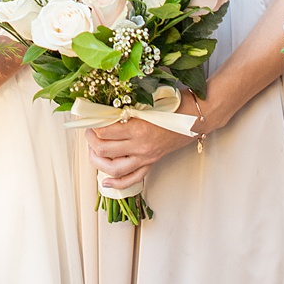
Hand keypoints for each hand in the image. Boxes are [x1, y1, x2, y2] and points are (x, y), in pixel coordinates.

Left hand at [84, 91, 200, 191]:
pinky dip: (116, 183)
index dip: (92, 125)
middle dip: (91, 141)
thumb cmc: (174, 105)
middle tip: (88, 132)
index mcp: (139, 127)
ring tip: (92, 152)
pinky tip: (105, 182)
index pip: (105, 131)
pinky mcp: (151, 163)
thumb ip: (127, 107)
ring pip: (114, 168)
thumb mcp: (148, 100)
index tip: (88, 118)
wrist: (195, 118)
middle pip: (105, 150)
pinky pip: (132, 179)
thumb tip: (104, 109)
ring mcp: (146, 157)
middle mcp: (140, 146)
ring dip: (98, 162)